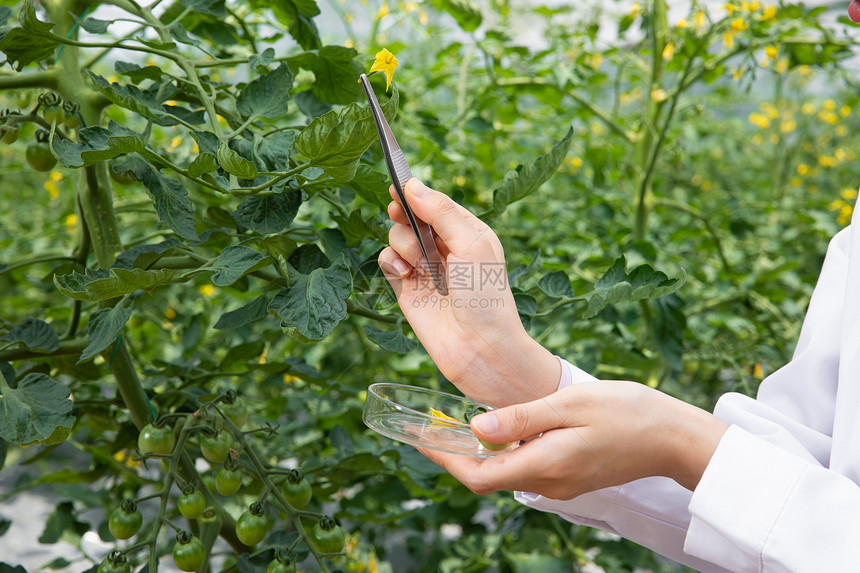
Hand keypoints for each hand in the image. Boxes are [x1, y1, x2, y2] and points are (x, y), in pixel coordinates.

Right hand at [378, 179, 558, 406]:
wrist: (479, 348)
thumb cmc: (486, 296)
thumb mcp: (471, 244)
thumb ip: (441, 212)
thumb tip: (412, 185)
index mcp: (467, 232)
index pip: (436, 202)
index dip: (417, 192)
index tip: (398, 185)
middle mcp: (444, 247)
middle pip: (412, 214)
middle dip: (405, 213)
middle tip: (400, 212)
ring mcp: (424, 267)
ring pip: (397, 235)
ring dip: (403, 242)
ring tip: (419, 263)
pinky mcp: (406, 287)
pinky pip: (387, 260)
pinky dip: (391, 261)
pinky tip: (405, 273)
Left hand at [419, 381, 728, 498]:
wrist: (673, 437)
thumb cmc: (625, 412)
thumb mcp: (568, 405)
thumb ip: (520, 419)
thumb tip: (474, 430)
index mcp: (544, 465)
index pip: (478, 475)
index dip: (444, 459)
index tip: (420, 437)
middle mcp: (548, 483)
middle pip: (488, 478)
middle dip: (456, 455)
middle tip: (433, 425)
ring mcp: (561, 484)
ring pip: (506, 474)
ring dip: (480, 453)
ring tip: (458, 422)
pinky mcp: (571, 478)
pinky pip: (527, 469)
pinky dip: (506, 453)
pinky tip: (502, 429)